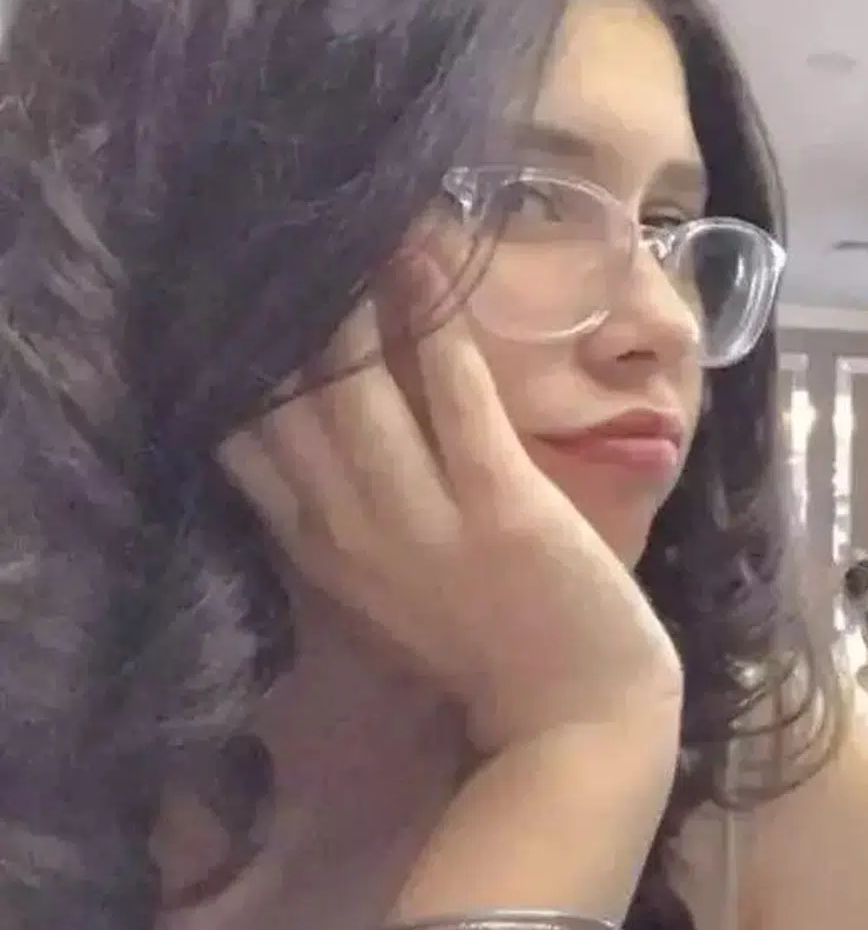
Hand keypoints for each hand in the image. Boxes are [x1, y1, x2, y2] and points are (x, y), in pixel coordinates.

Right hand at [218, 266, 681, 750]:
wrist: (578, 715)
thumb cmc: (490, 642)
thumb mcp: (390, 582)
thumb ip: (344, 514)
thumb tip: (316, 412)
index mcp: (323, 552)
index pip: (242, 444)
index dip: (230, 363)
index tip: (227, 286)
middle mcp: (353, 532)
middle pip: (284, 405)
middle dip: (269, 312)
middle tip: (267, 218)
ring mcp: (426, 522)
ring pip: (354, 393)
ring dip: (342, 300)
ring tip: (336, 214)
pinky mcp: (502, 507)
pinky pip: (454, 397)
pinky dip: (433, 322)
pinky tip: (420, 250)